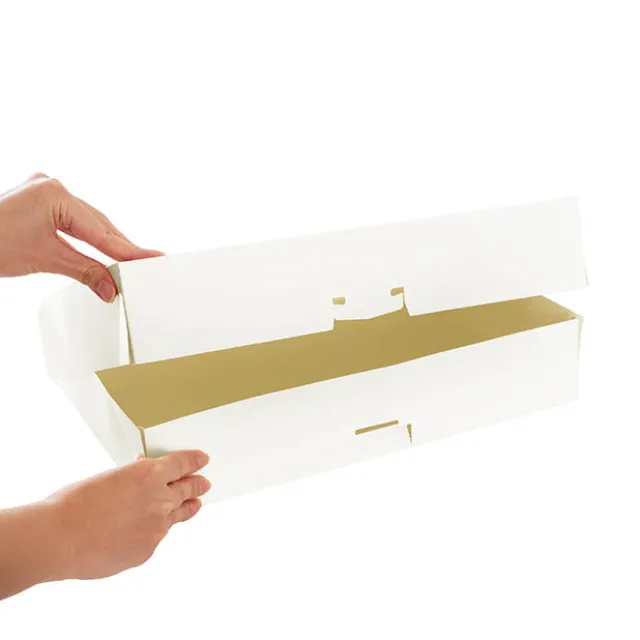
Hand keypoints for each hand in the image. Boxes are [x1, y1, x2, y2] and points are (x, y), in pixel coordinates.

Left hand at [0, 173, 161, 300]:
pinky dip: (86, 236)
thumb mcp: (46, 259)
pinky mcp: (39, 200)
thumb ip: (85, 272)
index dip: (128, 250)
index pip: (100, 231)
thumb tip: (110, 288)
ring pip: (86, 221)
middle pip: (97, 223)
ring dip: (105, 242)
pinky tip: (102, 246)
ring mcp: (45, 191)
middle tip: (147, 263)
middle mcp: (53, 186)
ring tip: (129, 260)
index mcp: (55, 194)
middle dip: (119, 247)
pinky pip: (73, 219)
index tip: (152, 258)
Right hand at [44, 451, 210, 580]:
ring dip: (183, 509)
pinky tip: (143, 531)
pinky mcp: (147, 550)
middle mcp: (159, 499)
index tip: (202, 460)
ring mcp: (156, 527)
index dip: (194, 461)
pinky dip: (151, 532)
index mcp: (148, 474)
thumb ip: (133, 477)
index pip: (182, 463)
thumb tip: (142, 476)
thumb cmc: (73, 504)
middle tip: (204, 484)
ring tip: (193, 505)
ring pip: (175, 516)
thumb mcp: (109, 477)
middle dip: (197, 486)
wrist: (57, 539)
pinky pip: (155, 538)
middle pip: (187, 490)